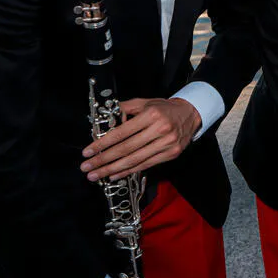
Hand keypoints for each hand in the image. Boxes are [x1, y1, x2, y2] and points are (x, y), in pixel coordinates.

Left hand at [82, 97, 200, 180]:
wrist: (191, 114)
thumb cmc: (164, 108)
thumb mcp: (144, 102)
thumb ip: (124, 109)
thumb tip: (104, 120)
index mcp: (151, 115)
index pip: (121, 133)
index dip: (102, 144)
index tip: (87, 152)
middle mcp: (160, 129)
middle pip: (126, 149)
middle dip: (103, 160)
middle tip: (86, 167)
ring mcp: (167, 144)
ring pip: (135, 160)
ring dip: (112, 169)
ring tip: (96, 175)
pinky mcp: (171, 154)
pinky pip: (145, 165)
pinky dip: (128, 171)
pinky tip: (115, 175)